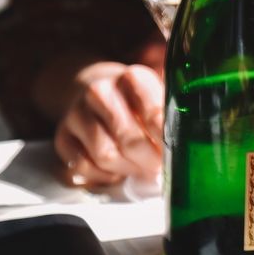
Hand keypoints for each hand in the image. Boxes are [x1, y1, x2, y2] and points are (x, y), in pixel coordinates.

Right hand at [54, 62, 163, 185]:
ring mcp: (77, 114)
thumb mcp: (159, 98)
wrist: (95, 95)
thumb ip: (174, 117)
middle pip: (129, 139)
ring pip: (105, 155)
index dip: (166, 140)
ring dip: (127, 169)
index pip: (154, 114)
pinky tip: (115, 170)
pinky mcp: (62, 137)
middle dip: (148, 160)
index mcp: (131, 78)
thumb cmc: (136, 104)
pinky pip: (83, 168)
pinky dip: (103, 176)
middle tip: (159, 167)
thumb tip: (191, 144)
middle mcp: (99, 91)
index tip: (175, 153)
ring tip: (139, 168)